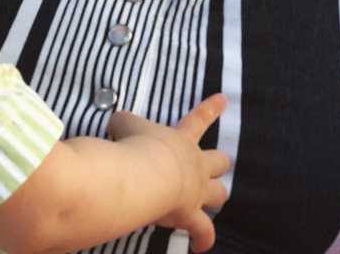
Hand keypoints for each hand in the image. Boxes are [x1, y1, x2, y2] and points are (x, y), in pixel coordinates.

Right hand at [109, 94, 229, 251]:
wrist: (142, 175)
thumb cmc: (135, 144)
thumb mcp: (124, 123)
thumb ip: (122, 123)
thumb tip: (115, 124)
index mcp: (182, 139)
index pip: (198, 118)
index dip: (211, 108)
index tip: (223, 99)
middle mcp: (195, 164)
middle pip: (218, 161)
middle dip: (219, 162)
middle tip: (220, 162)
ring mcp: (196, 191)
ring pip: (219, 194)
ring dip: (218, 195)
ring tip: (217, 198)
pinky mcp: (190, 215)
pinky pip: (203, 231)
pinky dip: (202, 239)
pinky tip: (200, 247)